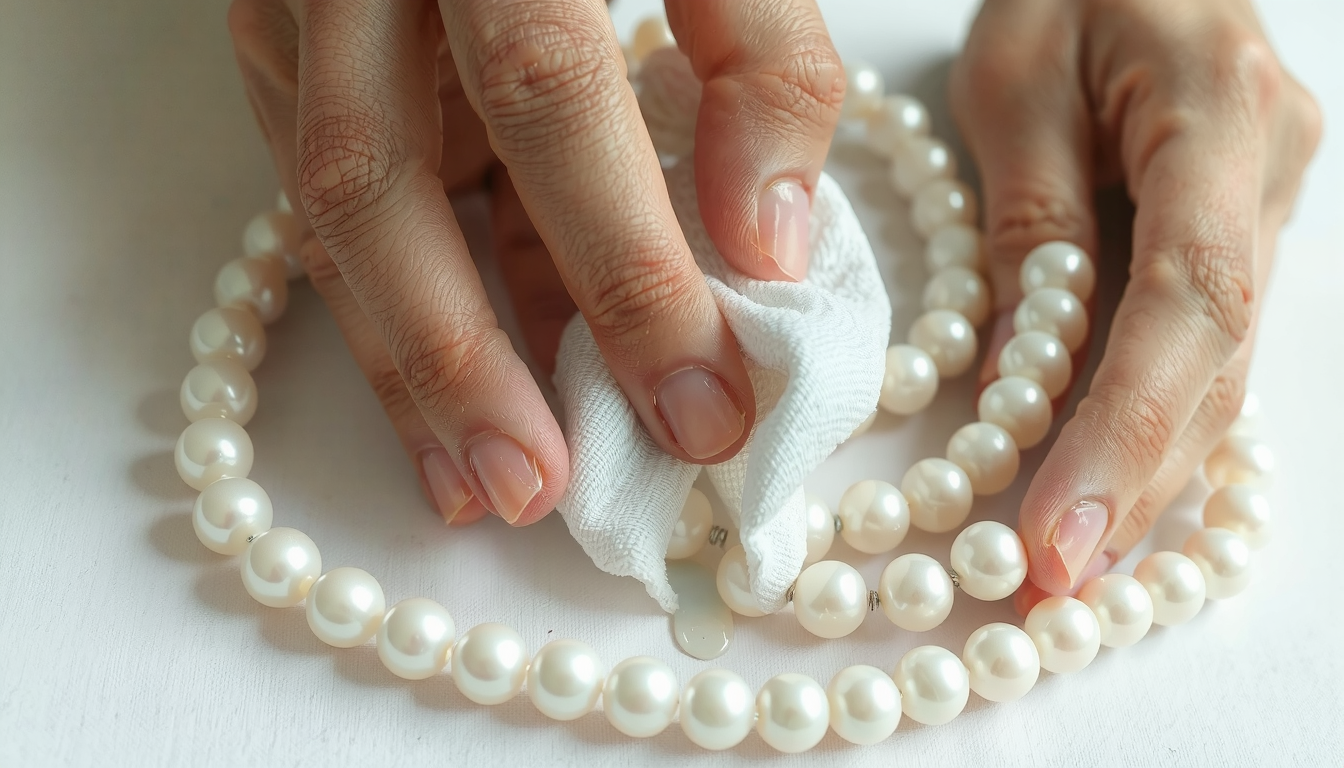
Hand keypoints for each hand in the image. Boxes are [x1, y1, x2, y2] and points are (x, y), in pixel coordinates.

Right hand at [228, 1, 844, 525]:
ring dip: (405, 363)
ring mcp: (296, 8)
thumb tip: (762, 244)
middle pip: (382, 175)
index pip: (549, 97)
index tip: (702, 403)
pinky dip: (385, 317)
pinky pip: (319, 205)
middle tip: (548, 490)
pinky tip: (441, 415)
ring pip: (327, 207)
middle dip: (467, 352)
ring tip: (483, 486)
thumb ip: (755, 57)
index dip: (624, 262)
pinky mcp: (280, 54)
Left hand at [951, 0, 1319, 594]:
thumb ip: (1028, 223)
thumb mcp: (1015, 77)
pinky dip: (1145, 420)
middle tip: (1051, 585)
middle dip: (1133, 482)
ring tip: (1066, 563)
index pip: (1190, 304)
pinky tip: (1102, 485)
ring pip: (1211, 367)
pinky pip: (1194, 345)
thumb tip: (1018, 383)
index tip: (1063, 534)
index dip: (1130, 432)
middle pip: (1212, 361)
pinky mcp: (1230, 231)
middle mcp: (1268, 177)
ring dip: (1142, 470)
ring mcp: (1262, 208)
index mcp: (1222, 120)